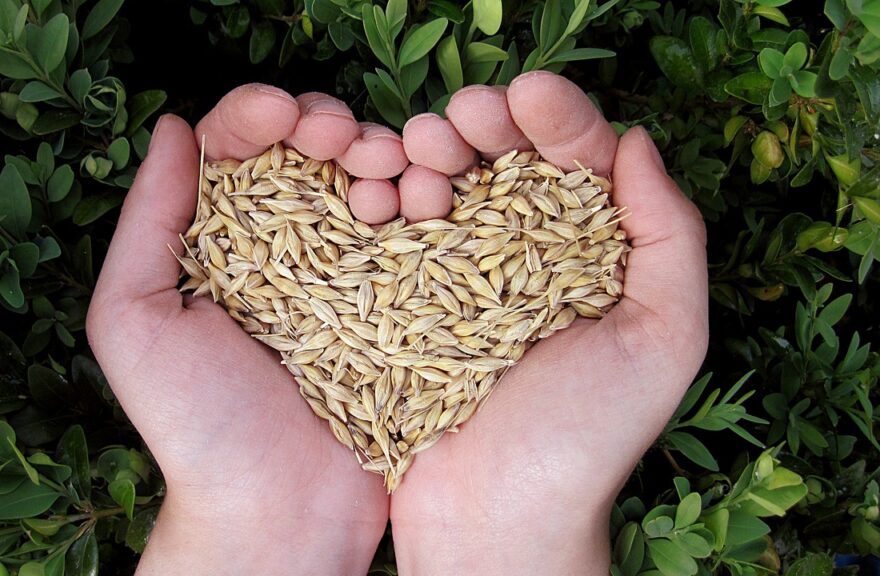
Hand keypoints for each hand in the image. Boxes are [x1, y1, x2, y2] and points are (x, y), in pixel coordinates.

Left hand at [86, 115, 388, 574]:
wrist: (276, 512)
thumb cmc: (194, 423)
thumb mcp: (135, 318)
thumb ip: (147, 222)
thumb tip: (174, 127)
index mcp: (223, 244)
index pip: (241, 152)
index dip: (259, 115)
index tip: (282, 114)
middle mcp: (288, 251)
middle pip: (312, 158)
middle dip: (329, 127)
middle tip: (344, 137)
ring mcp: (351, 278)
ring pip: (370, 186)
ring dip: (382, 155)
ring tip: (387, 166)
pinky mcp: (402, 308)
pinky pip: (417, 239)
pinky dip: (423, 203)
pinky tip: (424, 197)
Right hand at [387, 73, 709, 573]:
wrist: (496, 520)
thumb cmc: (587, 439)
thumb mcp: (663, 340)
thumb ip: (672, 239)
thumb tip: (638, 142)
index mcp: (588, 256)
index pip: (576, 163)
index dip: (555, 118)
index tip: (525, 93)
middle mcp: (520, 257)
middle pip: (501, 163)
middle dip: (481, 125)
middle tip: (457, 117)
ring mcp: (452, 278)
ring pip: (441, 188)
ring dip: (426, 155)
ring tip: (416, 153)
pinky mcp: (398, 303)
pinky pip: (387, 236)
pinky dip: (380, 201)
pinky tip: (377, 191)